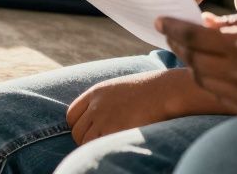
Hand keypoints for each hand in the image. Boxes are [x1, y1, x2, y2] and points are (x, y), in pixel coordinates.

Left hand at [65, 69, 191, 144]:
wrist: (164, 91)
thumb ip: (104, 101)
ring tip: (109, 144)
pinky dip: (104, 149)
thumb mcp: (119, 88)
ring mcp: (104, 119)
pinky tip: (116, 145)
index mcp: (96, 92)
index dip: (79, 126)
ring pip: (85, 142)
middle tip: (101, 141)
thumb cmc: (148, 91)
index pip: (71, 115)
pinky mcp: (114, 131)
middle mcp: (96, 106)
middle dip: (85, 139)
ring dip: (94, 146)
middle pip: (76, 131)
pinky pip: (99, 146)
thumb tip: (96, 118)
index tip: (90, 130)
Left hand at [157, 8, 236, 120]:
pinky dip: (212, 81)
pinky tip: (214, 69)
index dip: (172, 26)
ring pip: (203, 80)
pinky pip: (221, 96)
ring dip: (193, 64)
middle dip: (179, 44)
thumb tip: (206, 22)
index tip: (160, 19)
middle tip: (173, 32)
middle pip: (192, 59)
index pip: (193, 35)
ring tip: (192, 49)